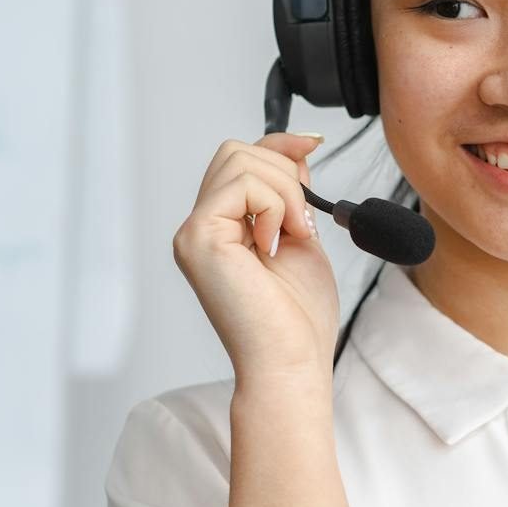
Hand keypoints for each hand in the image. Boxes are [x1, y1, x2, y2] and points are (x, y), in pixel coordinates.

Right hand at [171, 132, 339, 386]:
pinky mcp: (199, 238)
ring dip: (283, 191)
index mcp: (221, 229)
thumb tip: (296, 148)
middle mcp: (200, 228)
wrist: (291, 361)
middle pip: (236, 151)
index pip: (239, 160)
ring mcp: (194, 233)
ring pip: (240, 161)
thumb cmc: (296, 319)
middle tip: (300, 222)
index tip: (313, 145)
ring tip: (291, 235)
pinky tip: (276, 244)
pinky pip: (242, 185)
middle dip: (283, 172)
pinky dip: (272, 205)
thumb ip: (291, 194)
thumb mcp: (300, 236)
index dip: (278, 144)